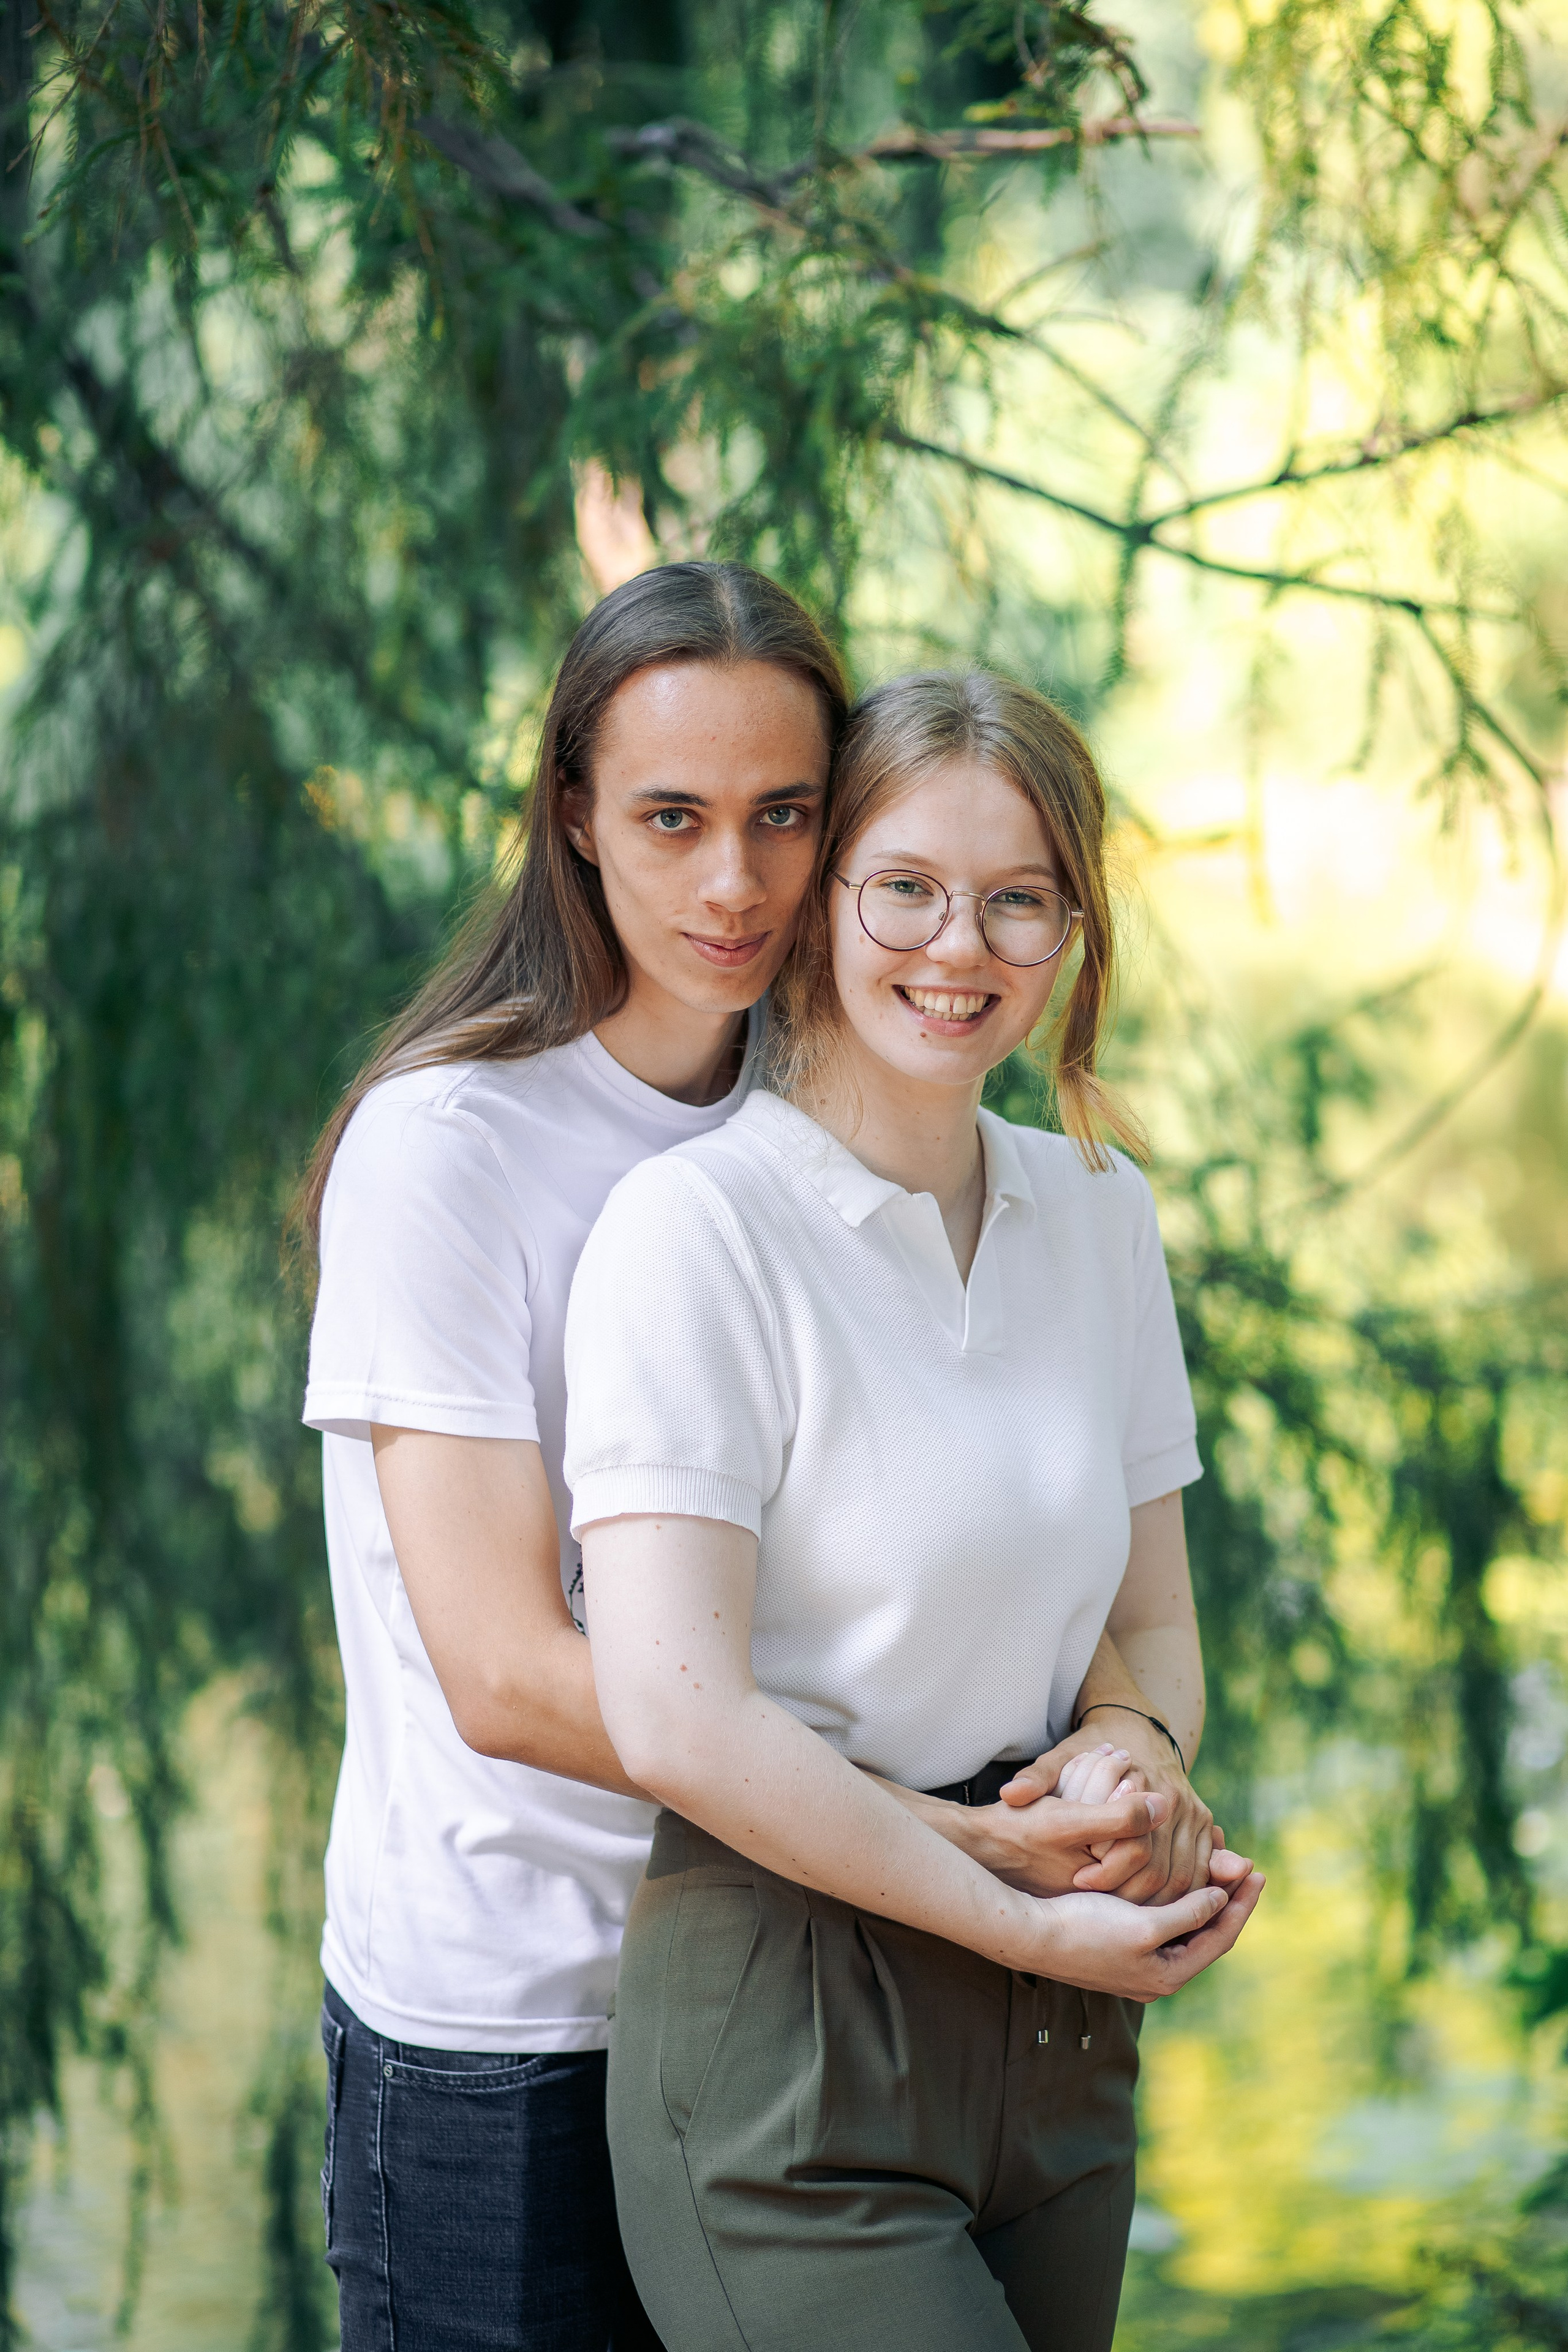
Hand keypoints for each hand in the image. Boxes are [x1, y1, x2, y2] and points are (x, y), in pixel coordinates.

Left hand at [1000, 1718, 1215, 1905]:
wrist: (1133, 1729)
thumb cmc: (1091, 1751)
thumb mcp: (1061, 1758)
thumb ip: (1038, 1778)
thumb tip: (1012, 1795)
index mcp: (1145, 1785)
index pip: (1135, 1850)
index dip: (1106, 1875)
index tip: (1077, 1882)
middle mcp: (1178, 1801)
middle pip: (1163, 1873)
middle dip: (1131, 1900)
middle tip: (1098, 1912)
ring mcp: (1196, 1814)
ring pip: (1185, 1880)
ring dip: (1155, 1905)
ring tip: (1118, 1916)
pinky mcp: (1204, 1825)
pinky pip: (1198, 1872)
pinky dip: (1179, 1896)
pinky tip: (1147, 1908)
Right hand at [1015, 1860, 1265, 1999]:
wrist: (1030, 1934)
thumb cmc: (1084, 1928)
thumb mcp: (1144, 1924)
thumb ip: (1187, 1914)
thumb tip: (1222, 1899)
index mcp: (1168, 1975)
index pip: (1219, 1937)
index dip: (1241, 1904)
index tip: (1257, 1871)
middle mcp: (1157, 1975)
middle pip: (1206, 1934)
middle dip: (1227, 1899)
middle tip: (1246, 1867)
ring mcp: (1138, 1964)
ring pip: (1185, 1928)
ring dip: (1203, 1897)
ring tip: (1220, 1867)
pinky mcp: (1120, 1948)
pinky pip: (1163, 1923)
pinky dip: (1178, 1899)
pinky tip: (1180, 1877)